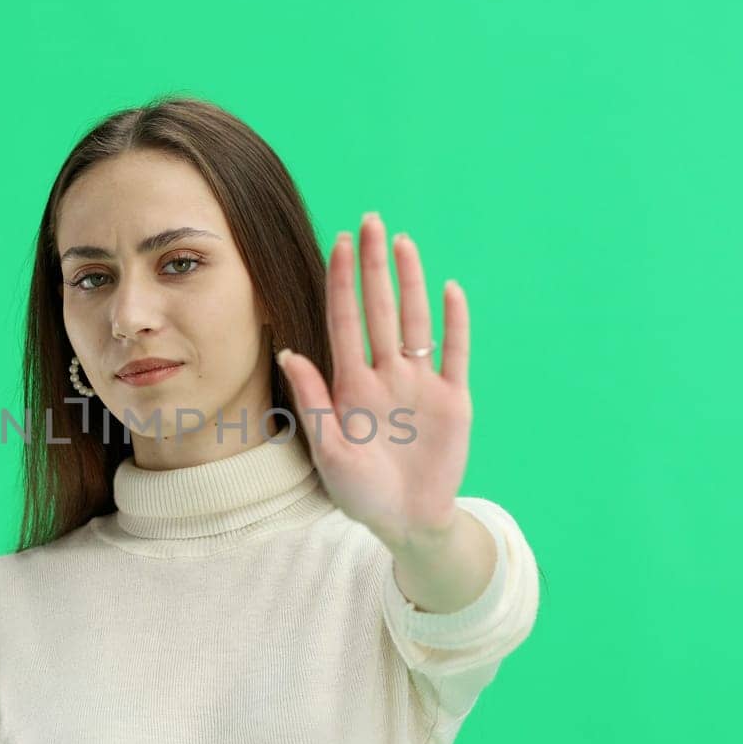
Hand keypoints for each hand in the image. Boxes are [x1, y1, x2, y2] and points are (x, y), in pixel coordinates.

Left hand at [276, 211, 472, 549]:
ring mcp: (420, 383)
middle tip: (370, 220)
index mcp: (351, 385)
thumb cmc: (360, 492)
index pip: (344, 321)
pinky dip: (454, 322)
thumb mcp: (328, 450)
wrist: (407, 523)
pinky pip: (455, 352)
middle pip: (380, 309)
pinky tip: (449, 290)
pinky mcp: (452, 399)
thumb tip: (288, 351)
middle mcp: (385, 375)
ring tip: (403, 242)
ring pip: (415, 321)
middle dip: (374, 266)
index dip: (342, 282)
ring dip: (410, 282)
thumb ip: (312, 400)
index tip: (339, 243)